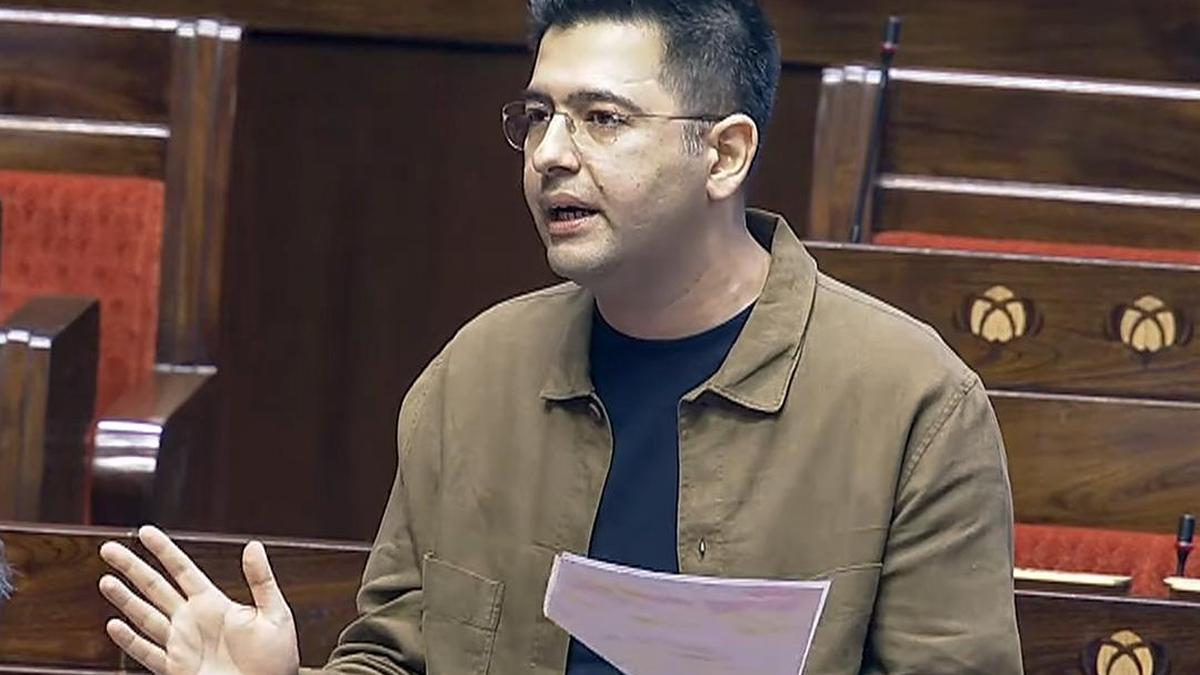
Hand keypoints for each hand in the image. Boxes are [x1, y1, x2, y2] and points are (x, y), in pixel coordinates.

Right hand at [99, 525, 299, 674]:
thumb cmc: (276, 659)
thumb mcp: (275, 614)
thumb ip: (261, 580)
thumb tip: (253, 545)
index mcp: (214, 604)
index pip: (183, 570)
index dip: (164, 550)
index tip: (146, 531)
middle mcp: (192, 621)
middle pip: (155, 587)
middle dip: (132, 567)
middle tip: (109, 548)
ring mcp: (181, 644)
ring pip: (145, 616)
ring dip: (125, 599)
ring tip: (105, 580)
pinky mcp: (176, 669)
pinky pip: (148, 653)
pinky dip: (130, 641)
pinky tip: (114, 625)